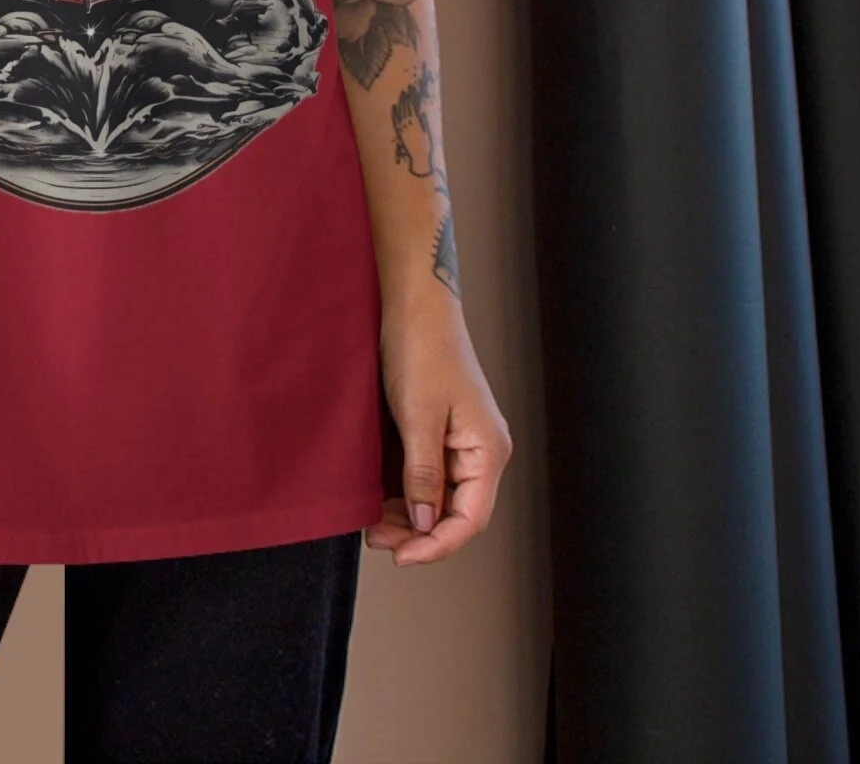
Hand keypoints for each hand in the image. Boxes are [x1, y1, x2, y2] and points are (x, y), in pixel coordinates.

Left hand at [364, 294, 511, 565]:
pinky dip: (403, 492)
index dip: (437, 545)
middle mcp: (479, 452)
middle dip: (418, 533)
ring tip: (372, 524)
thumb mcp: (418, 416)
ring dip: (408, 516)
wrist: (413, 304)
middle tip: (376, 539)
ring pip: (437, 497)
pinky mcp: (437, 431)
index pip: (470, 519)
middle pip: (454, 513)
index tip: (401, 557)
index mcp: (488, 450)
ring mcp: (458, 442)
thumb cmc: (422, 350)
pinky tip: (377, 498)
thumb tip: (425, 523)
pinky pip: (425, 475)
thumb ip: (423, 474)